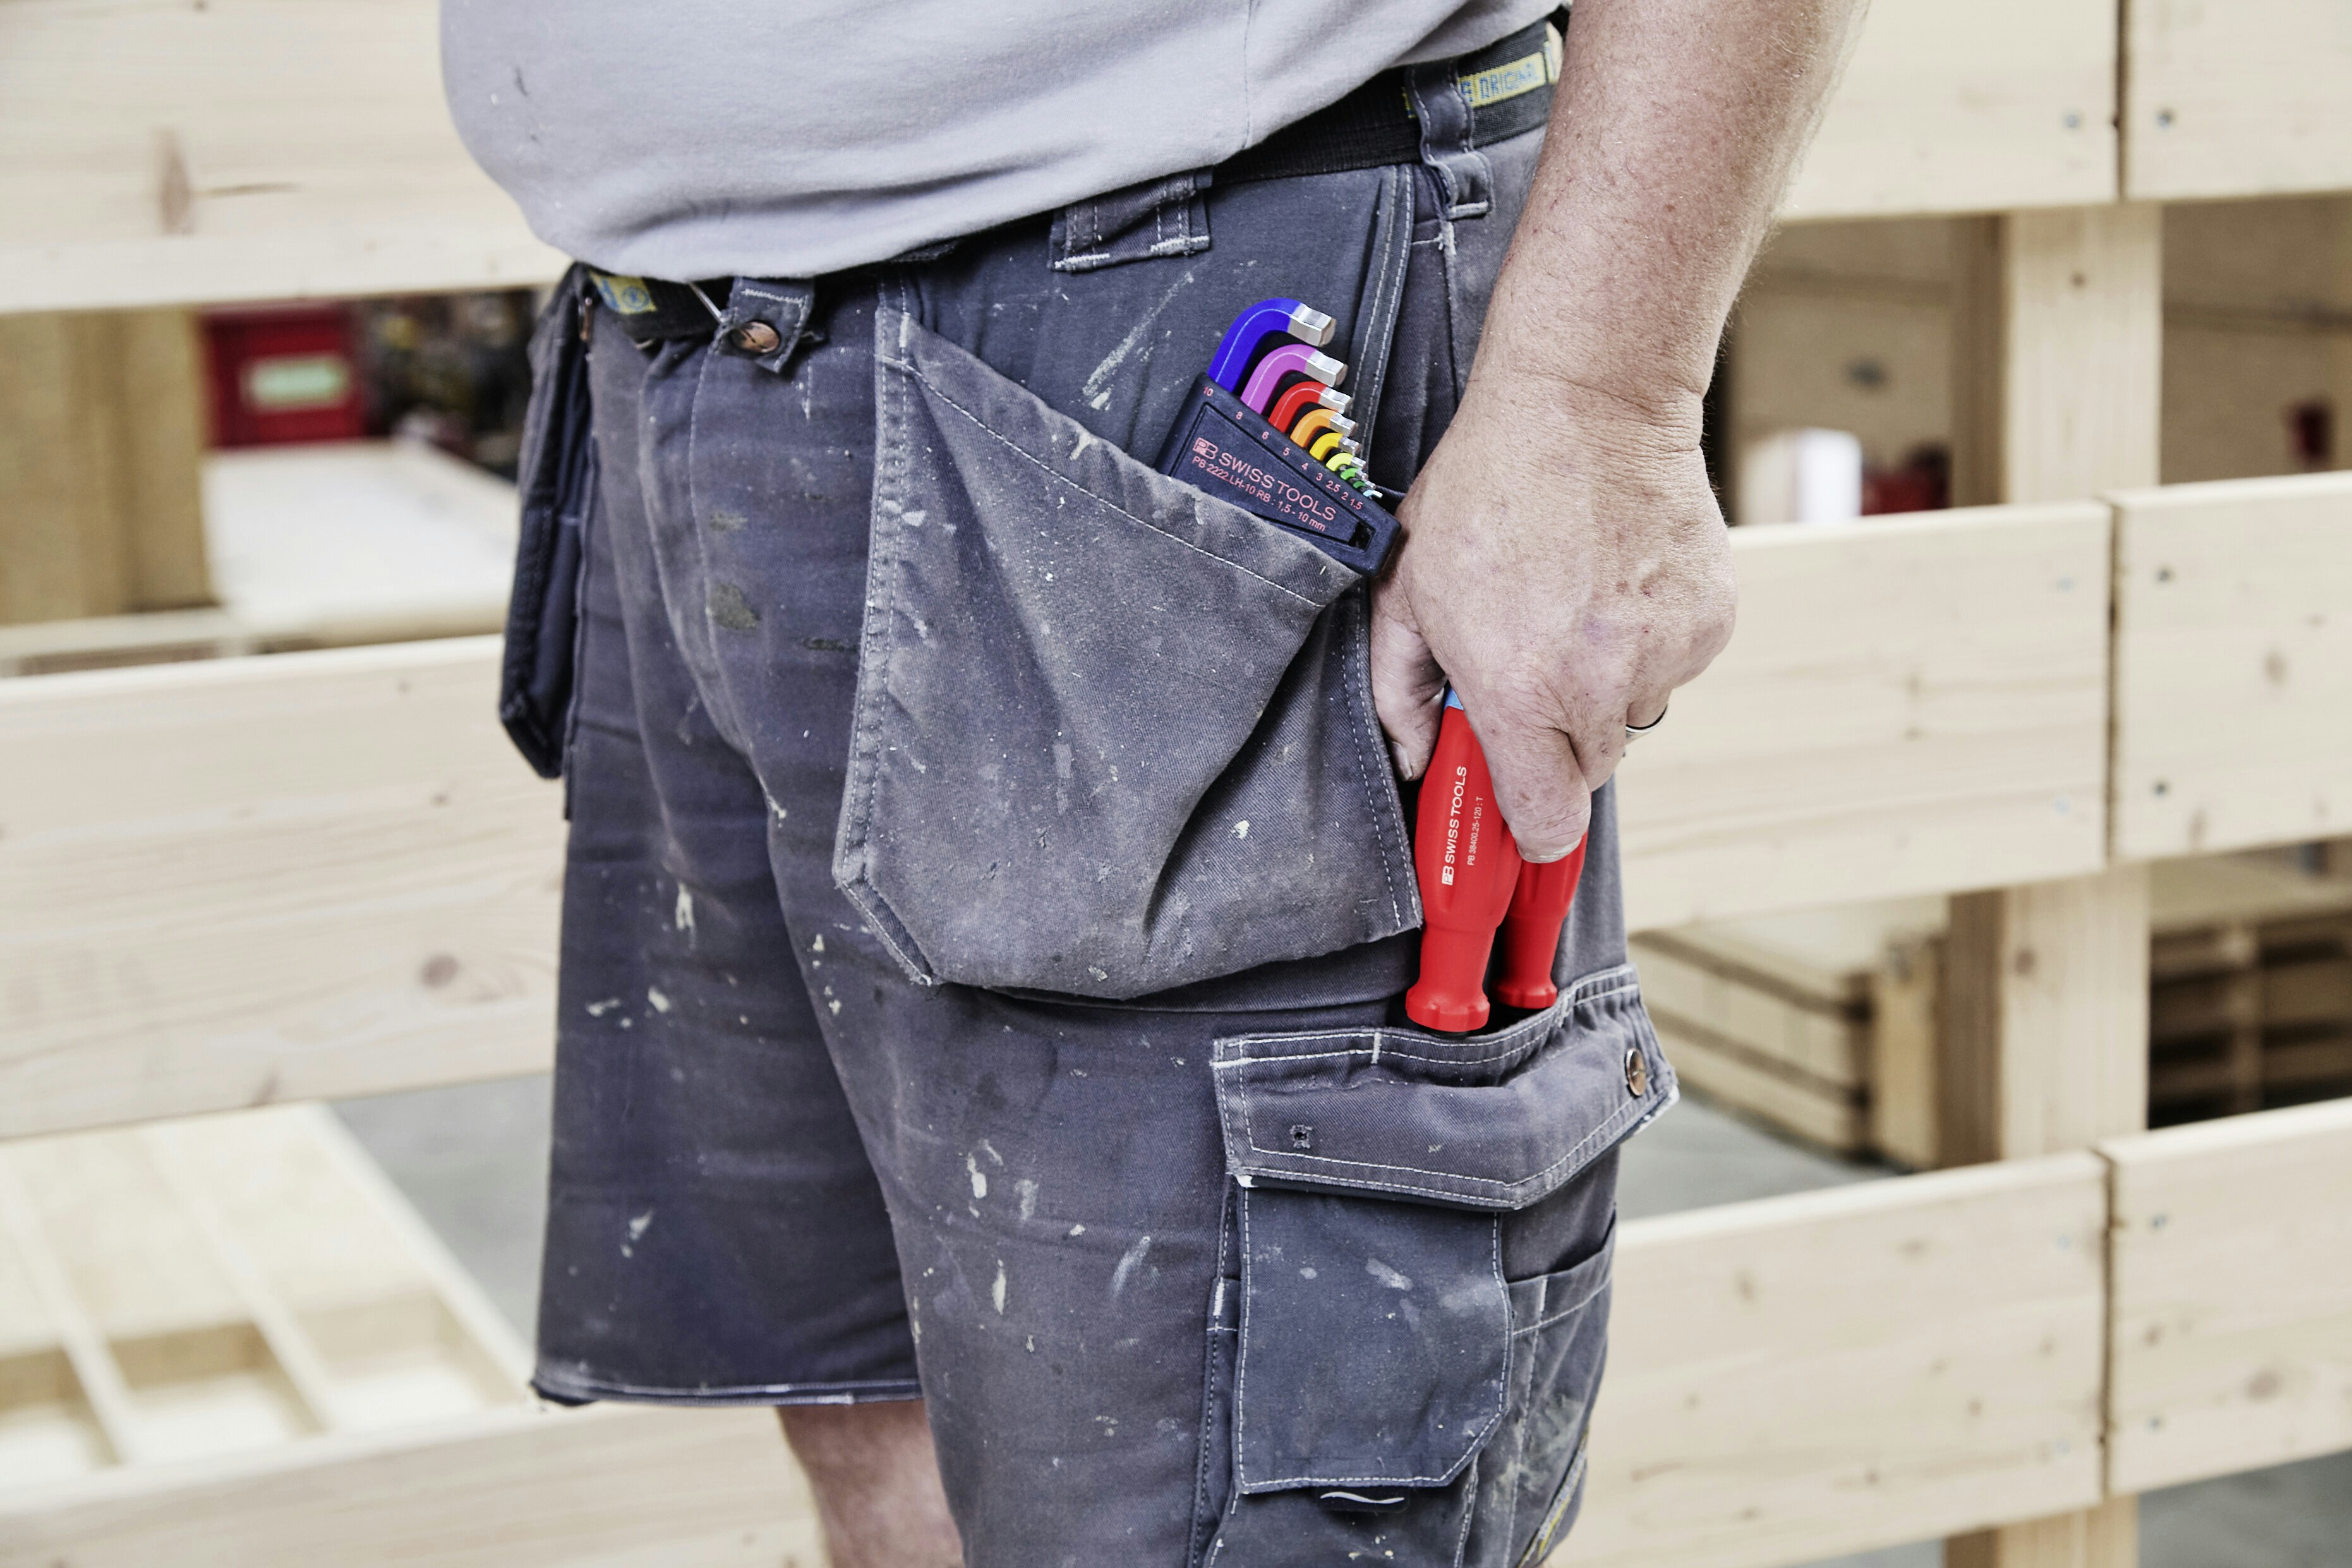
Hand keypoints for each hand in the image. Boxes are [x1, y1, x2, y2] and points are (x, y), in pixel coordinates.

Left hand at [1369, 375, 1736, 860]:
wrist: (1587, 404)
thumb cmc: (1486, 490)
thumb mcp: (1408, 589)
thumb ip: (1398, 690)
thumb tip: (1413, 759)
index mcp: (1518, 690)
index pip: (1546, 822)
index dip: (1530, 828)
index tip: (1519, 811)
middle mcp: (1598, 684)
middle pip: (1589, 772)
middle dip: (1557, 739)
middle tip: (1532, 664)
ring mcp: (1663, 652)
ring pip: (1632, 716)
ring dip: (1605, 686)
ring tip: (1575, 606)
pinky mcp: (1710, 620)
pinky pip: (1674, 668)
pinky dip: (1649, 642)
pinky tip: (1618, 582)